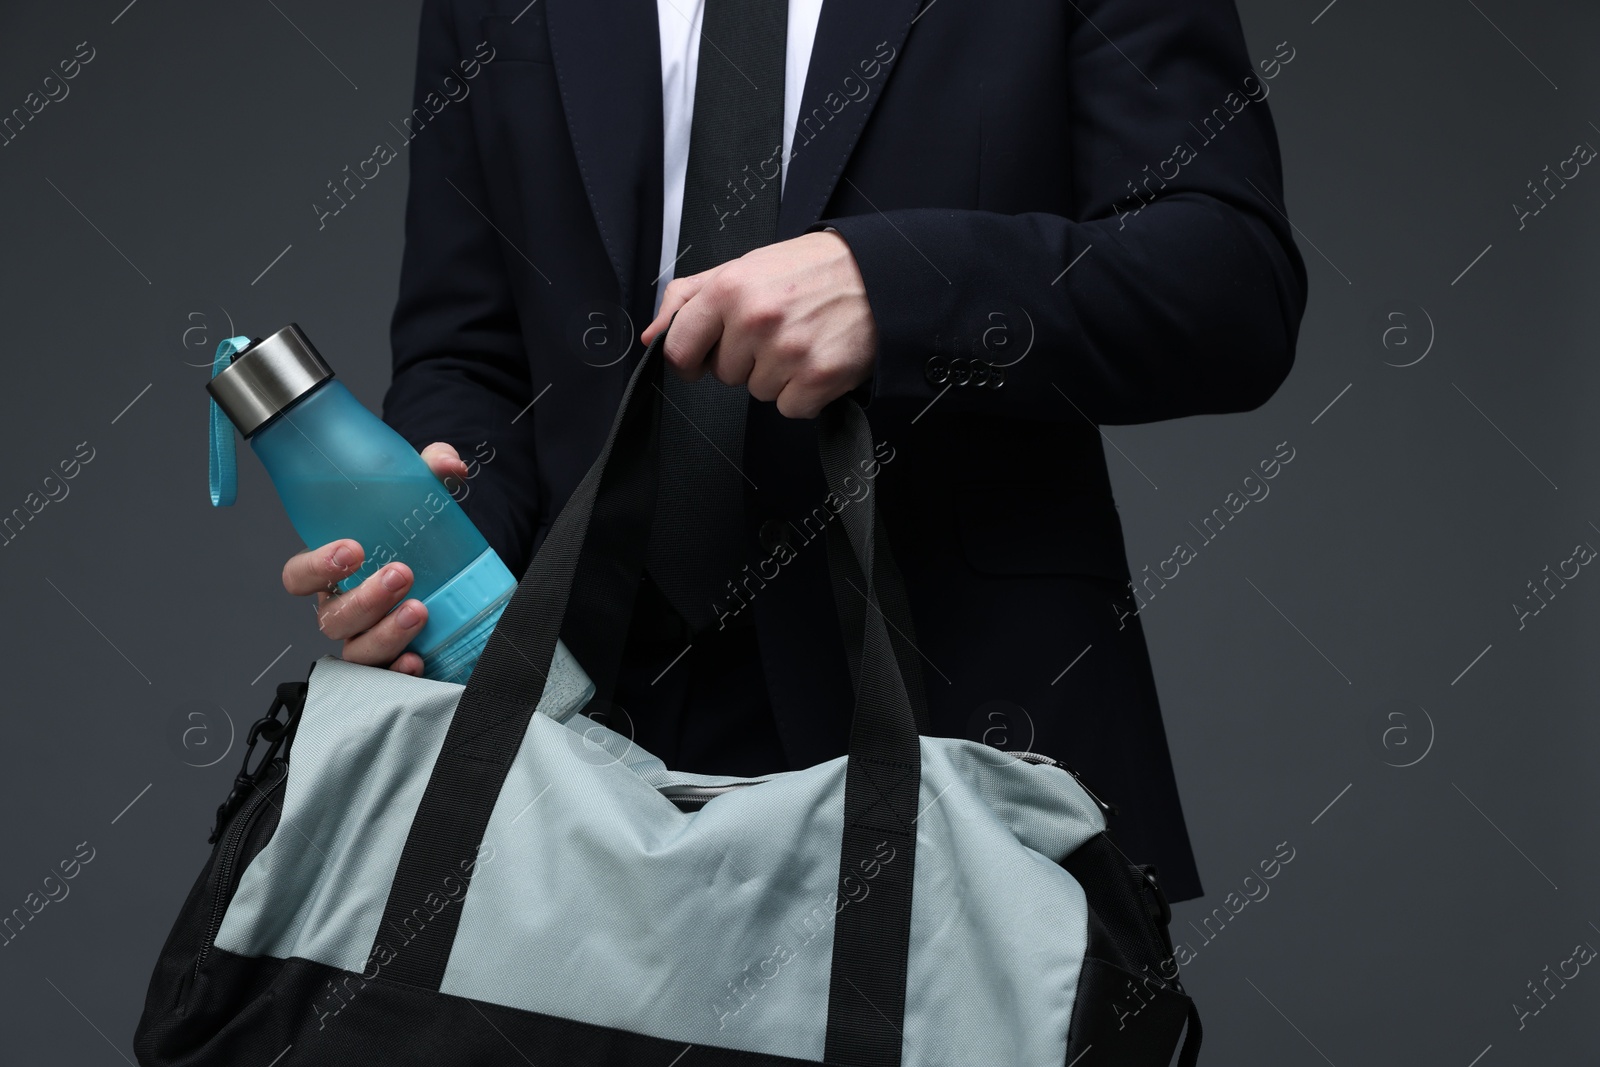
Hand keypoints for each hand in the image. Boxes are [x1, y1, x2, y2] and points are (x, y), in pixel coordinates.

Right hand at [280, 442, 468, 675]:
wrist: (455, 580)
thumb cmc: (415, 542)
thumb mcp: (420, 503)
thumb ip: (428, 474)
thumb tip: (449, 463)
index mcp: (334, 574)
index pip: (299, 577)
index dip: (315, 567)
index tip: (351, 550)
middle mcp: (342, 611)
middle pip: (332, 617)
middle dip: (364, 598)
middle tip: (401, 574)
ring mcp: (365, 642)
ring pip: (356, 651)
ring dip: (385, 633)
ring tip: (419, 610)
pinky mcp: (393, 665)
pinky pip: (385, 680)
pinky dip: (399, 671)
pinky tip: (418, 660)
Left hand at [640, 230, 876, 418]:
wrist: (878, 275)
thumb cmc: (808, 271)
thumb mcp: (742, 268)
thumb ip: (688, 299)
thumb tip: (651, 336)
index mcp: (729, 288)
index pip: (678, 349)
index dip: (689, 359)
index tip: (704, 356)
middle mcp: (755, 319)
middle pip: (724, 375)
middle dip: (746, 359)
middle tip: (778, 329)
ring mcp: (787, 351)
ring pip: (757, 392)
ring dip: (777, 375)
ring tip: (802, 339)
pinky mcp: (817, 378)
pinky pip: (789, 408)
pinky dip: (804, 393)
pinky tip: (817, 360)